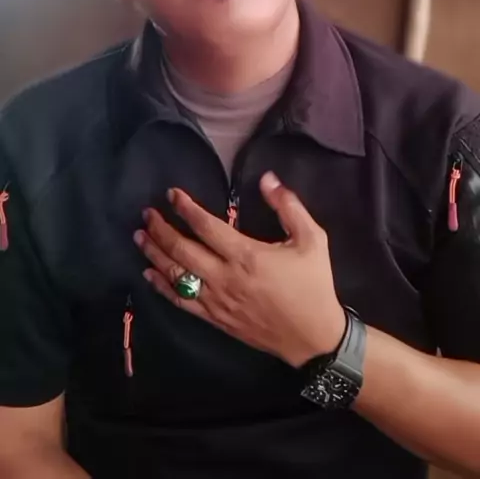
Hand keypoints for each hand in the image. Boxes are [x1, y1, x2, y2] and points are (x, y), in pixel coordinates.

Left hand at [134, 172, 345, 367]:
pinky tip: (149, 275)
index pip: (206, 226)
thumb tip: (267, 178)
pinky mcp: (215, 319)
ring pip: (176, 275)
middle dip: (161, 229)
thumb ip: (288, 206)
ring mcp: (217, 301)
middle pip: (182, 249)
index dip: (186, 208)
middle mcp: (225, 277)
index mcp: (246, 255)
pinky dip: (161, 287)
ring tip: (140, 236)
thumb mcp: (312, 239)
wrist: (313, 336)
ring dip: (155, 254)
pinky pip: (181, 301)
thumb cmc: (313, 284)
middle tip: (147, 213)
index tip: (172, 194)